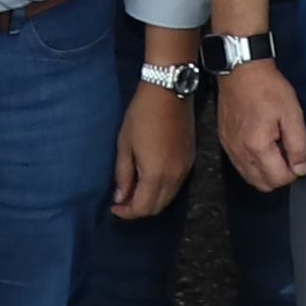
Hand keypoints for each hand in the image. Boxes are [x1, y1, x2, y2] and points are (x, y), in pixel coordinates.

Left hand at [109, 78, 193, 221]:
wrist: (169, 92)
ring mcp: (185, 170)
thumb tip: (121, 197)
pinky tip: (149, 178)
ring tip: (134, 189)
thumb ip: (123, 174)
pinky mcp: (190, 160)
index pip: (142, 208)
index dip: (127, 213)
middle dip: (138, 209)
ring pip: (168, 198)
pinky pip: (176, 186)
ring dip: (151, 199)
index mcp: (155, 175)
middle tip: (122, 200)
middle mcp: (174, 178)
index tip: (114, 207)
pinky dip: (162, 190)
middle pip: (157, 207)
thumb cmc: (141, 116)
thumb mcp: (125, 144)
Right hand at [215, 57, 305, 196]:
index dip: (293, 170)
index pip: (279, 179)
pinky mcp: (225, 141)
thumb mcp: (292, 113)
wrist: (242, 69)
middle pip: (263, 184)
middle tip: (287, 151)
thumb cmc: (267, 87)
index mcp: (257, 146)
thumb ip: (299, 145)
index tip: (297, 154)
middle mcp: (240, 151)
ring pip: (250, 178)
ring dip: (266, 171)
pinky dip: (253, 164)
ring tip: (275, 147)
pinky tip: (261, 145)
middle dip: (279, 174)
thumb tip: (301, 168)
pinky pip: (240, 166)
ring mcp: (230, 148)